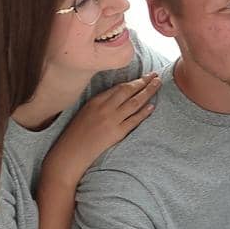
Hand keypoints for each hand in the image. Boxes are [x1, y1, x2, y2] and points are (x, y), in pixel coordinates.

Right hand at [45, 73, 161, 184]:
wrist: (71, 152)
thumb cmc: (77, 133)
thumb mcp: (86, 111)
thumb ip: (101, 103)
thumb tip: (119, 95)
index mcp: (95, 101)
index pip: (119, 87)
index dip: (134, 80)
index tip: (145, 76)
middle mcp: (104, 108)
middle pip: (128, 91)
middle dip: (144, 82)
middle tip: (156, 76)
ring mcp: (111, 120)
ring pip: (134, 103)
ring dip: (148, 92)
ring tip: (158, 85)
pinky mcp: (116, 133)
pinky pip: (134, 120)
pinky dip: (144, 112)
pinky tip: (152, 106)